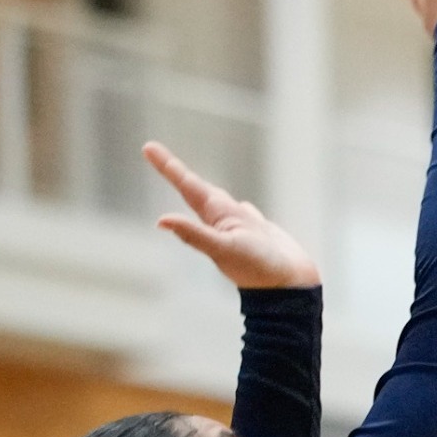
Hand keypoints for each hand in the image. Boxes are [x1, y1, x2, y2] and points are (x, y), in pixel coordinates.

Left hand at [148, 141, 321, 288]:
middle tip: (153, 152)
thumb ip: (194, 234)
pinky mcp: (261, 234)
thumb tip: (160, 222)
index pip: (187, 186)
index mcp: (214, 220)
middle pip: (196, 189)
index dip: (168, 166)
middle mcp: (223, 221)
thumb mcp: (224, 249)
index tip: (147, 147)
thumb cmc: (258, 269)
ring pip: (219, 201)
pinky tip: (239, 207)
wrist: (289, 289)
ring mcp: (241, 228)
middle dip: (176, 171)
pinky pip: (245, 214)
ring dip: (203, 188)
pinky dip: (240, 207)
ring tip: (187, 178)